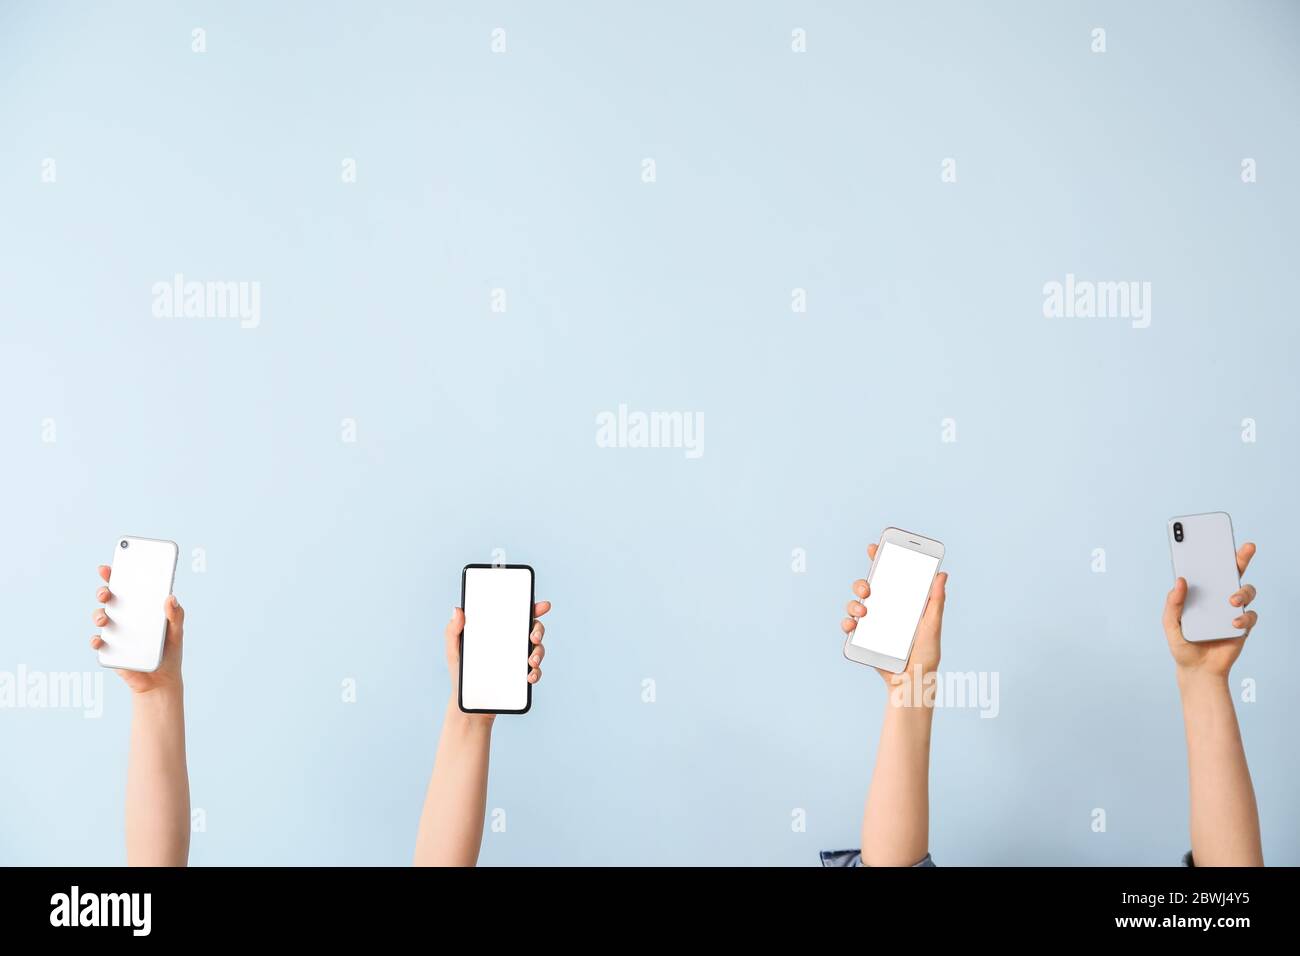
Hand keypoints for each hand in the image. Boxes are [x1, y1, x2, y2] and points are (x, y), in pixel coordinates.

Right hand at [89, 564, 184, 694]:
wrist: (161, 681)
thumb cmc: (169, 653)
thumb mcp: (176, 633)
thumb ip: (176, 616)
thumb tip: (171, 598)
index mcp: (141, 608)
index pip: (126, 588)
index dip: (116, 576)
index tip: (109, 567)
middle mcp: (125, 618)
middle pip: (109, 599)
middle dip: (103, 592)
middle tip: (106, 592)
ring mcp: (115, 633)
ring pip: (100, 618)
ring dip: (98, 614)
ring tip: (104, 618)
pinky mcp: (110, 651)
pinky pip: (98, 643)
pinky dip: (96, 640)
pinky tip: (100, 640)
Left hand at [444, 600, 550, 722]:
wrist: (468, 706)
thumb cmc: (460, 676)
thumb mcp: (454, 652)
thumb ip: (453, 631)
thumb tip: (457, 610)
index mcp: (497, 633)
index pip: (517, 616)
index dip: (532, 608)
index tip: (542, 606)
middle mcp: (511, 644)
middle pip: (533, 629)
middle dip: (538, 630)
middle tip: (533, 637)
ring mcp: (518, 661)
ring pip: (538, 649)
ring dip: (539, 652)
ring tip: (531, 661)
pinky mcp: (522, 678)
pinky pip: (536, 671)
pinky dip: (537, 672)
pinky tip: (530, 676)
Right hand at [841, 542, 948, 687]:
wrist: (912, 681)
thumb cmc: (926, 654)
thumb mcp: (933, 624)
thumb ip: (936, 600)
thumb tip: (942, 574)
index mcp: (900, 603)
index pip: (889, 576)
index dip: (880, 559)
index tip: (875, 547)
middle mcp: (884, 610)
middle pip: (867, 588)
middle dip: (862, 583)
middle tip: (868, 588)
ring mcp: (871, 624)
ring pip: (854, 604)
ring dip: (854, 603)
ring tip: (864, 610)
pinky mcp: (862, 640)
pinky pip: (849, 627)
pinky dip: (847, 623)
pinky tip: (853, 625)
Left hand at [1163, 542, 1257, 679]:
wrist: (1196, 670)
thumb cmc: (1182, 643)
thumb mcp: (1171, 623)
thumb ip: (1174, 603)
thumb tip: (1180, 580)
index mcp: (1201, 592)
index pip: (1208, 568)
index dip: (1213, 552)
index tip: (1214, 536)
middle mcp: (1219, 597)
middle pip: (1233, 572)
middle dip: (1241, 557)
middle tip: (1247, 547)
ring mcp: (1232, 610)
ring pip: (1246, 590)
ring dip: (1242, 591)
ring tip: (1230, 599)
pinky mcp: (1243, 626)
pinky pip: (1250, 615)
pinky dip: (1243, 617)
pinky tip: (1233, 622)